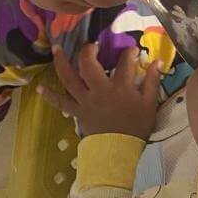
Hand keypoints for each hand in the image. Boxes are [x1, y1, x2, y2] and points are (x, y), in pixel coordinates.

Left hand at [39, 44, 161, 138]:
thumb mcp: (150, 104)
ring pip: (69, 78)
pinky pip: (60, 103)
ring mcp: (85, 100)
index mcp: (120, 87)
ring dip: (61, 62)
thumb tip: (158, 61)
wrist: (120, 153)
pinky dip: (49, 96)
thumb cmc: (136, 127)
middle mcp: (99, 90)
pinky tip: (39, 87)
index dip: (129, 53)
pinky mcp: (77, 112)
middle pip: (89, 64)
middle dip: (89, 50)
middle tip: (92, 44)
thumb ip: (153, 81)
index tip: (132, 49)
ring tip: (56, 48)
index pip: (125, 62)